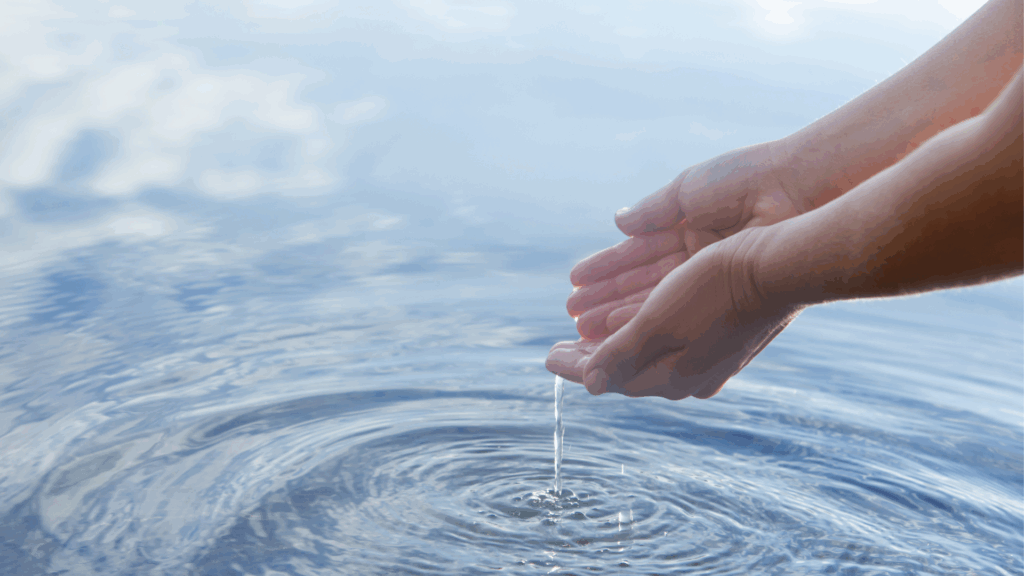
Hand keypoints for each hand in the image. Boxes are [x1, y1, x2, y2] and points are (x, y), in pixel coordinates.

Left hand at [548, 227, 801, 399]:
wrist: (781, 266)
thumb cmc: (715, 290)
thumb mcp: (658, 322)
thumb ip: (620, 354)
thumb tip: (590, 385)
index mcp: (673, 378)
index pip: (611, 377)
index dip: (576, 366)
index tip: (546, 355)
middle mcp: (691, 376)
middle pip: (630, 369)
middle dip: (593, 357)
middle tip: (561, 348)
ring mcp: (710, 357)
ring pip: (649, 353)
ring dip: (615, 340)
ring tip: (589, 330)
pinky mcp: (723, 335)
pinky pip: (670, 339)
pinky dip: (642, 329)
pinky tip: (635, 318)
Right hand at [568, 140, 804, 339]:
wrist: (796, 190)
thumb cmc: (746, 181)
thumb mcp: (687, 191)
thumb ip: (652, 211)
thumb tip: (619, 223)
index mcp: (692, 226)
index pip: (639, 254)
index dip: (607, 269)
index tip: (576, 283)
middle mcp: (701, 257)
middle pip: (644, 284)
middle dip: (607, 301)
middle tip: (573, 319)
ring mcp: (713, 278)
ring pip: (655, 303)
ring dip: (618, 316)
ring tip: (583, 330)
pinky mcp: (726, 295)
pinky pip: (676, 313)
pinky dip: (645, 320)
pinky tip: (615, 330)